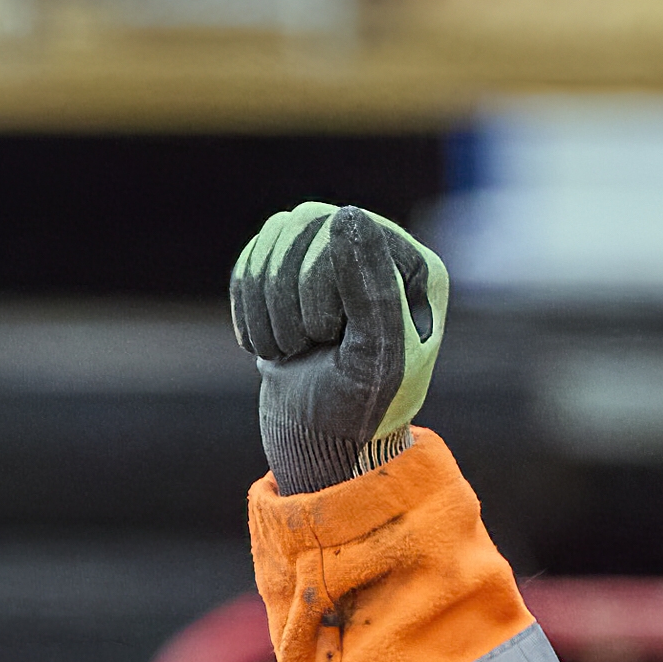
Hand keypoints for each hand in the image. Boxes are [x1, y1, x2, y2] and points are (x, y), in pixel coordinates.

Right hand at [228, 200, 449, 499]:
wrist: (322, 447)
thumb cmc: (361, 410)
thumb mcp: (376, 357)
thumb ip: (372, 288)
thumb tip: (345, 214)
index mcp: (414, 267)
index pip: (346, 229)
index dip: (319, 282)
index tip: (328, 336)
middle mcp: (376, 253)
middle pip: (305, 224)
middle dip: (288, 295)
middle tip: (304, 346)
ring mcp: (331, 262)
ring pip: (274, 237)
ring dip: (266, 306)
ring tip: (289, 350)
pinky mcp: (291, 280)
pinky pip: (251, 262)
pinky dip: (247, 309)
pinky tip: (270, 345)